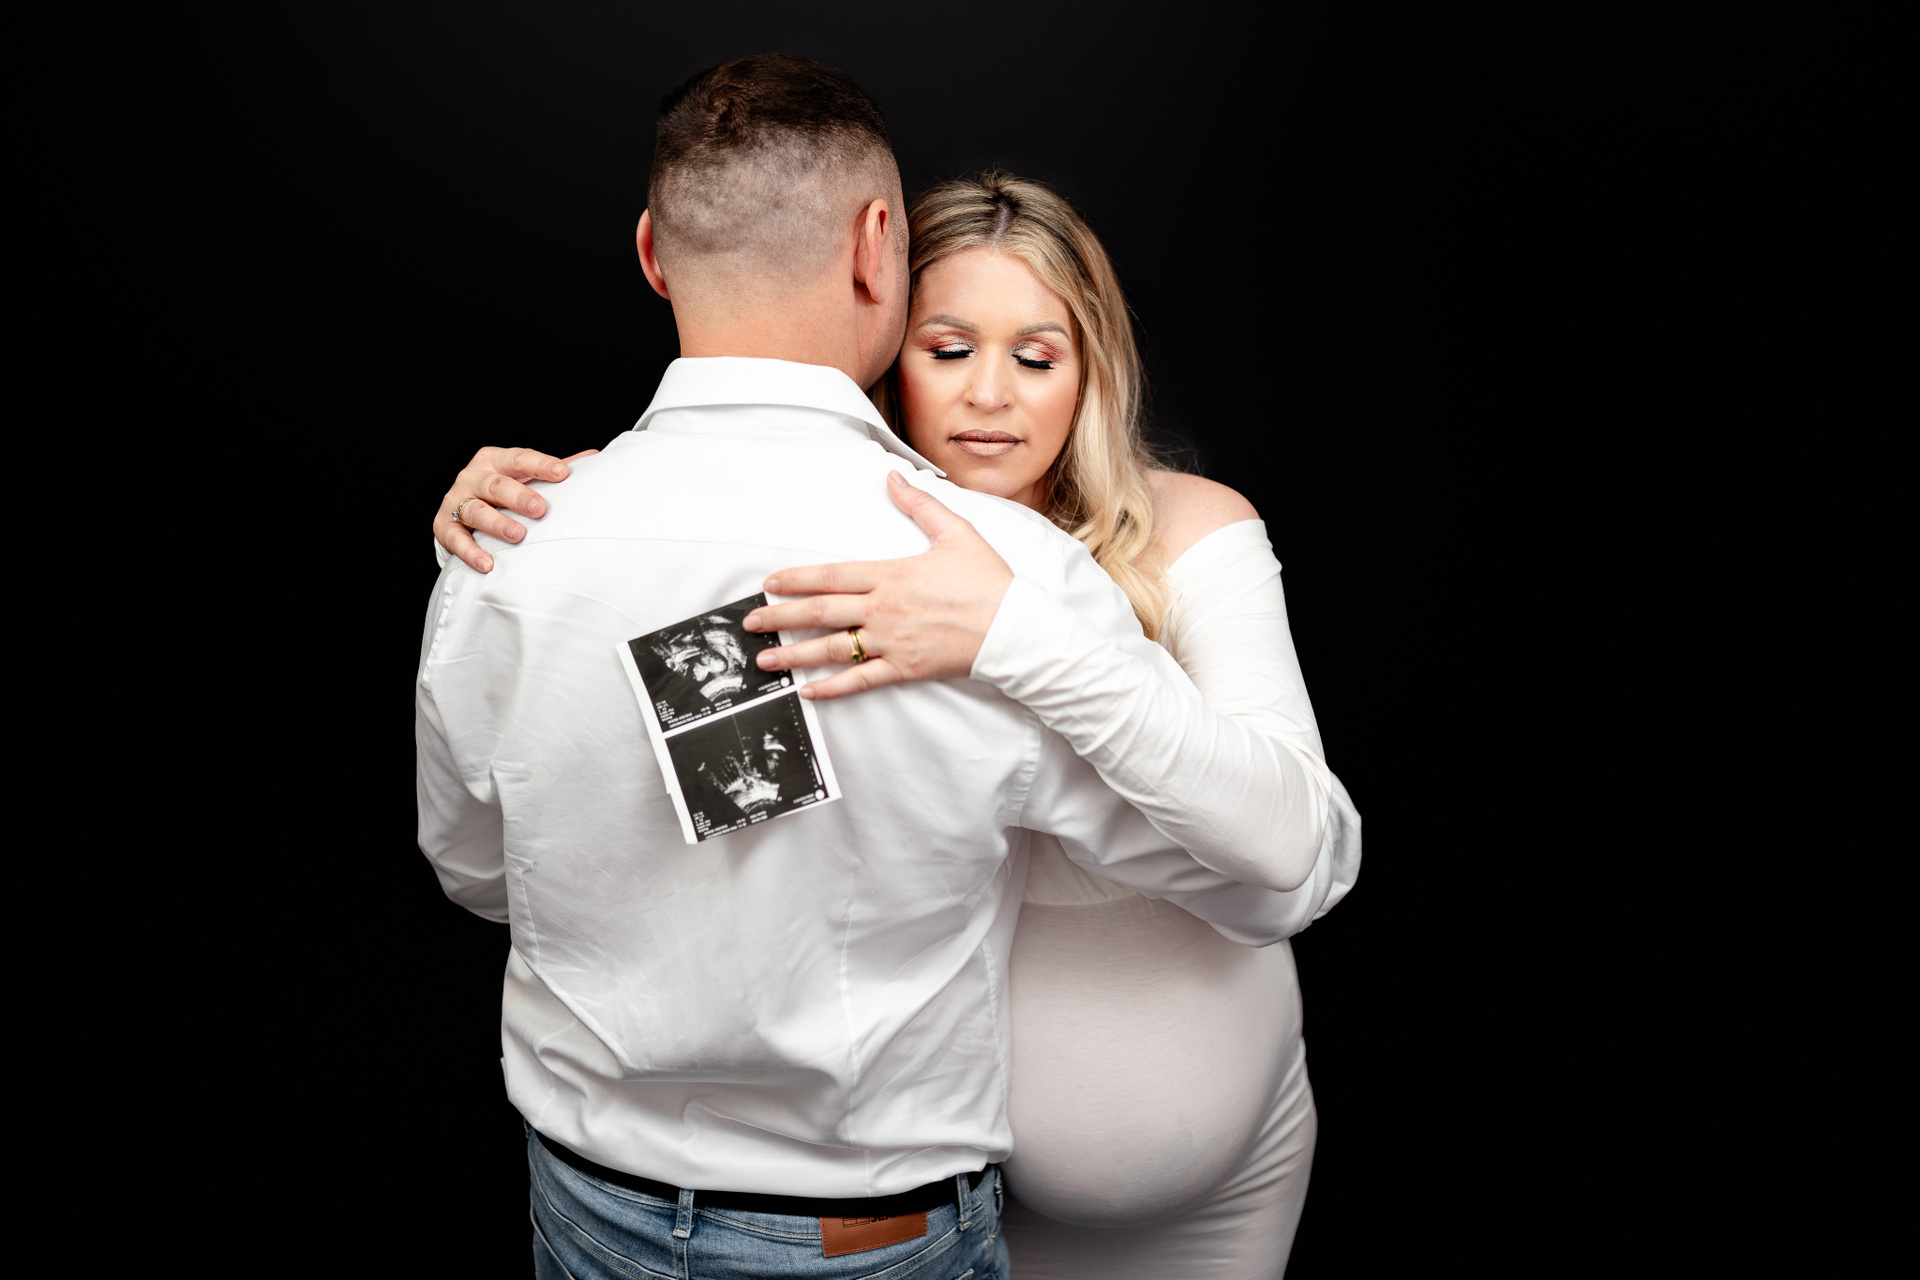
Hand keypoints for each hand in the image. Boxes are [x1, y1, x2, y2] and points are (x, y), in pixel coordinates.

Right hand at [435, 446, 597, 571]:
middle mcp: (473, 476)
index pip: (519, 459)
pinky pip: (455, 539)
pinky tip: (488, 564)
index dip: (540, 465)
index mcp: (495, 460)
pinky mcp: (444, 525)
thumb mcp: (524, 478)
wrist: (461, 513)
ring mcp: (456, 500)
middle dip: (519, 497)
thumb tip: (594, 456)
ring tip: (518, 535)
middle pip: (497, 485)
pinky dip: (471, 551)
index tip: (563, 473)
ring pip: (475, 510)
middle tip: (541, 509)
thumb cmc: (502, 493)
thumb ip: (553, 471)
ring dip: (497, 523)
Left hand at [743, 471, 1014, 700]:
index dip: (796, 579)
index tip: (770, 583)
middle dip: (780, 617)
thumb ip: (920, 504)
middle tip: (750, 622)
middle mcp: (883, 610)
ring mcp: (891, 642)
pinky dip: (831, 687)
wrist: (1015, 628)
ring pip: (831, 649)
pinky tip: (807, 690)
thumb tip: (892, 477)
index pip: (831, 575)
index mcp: (891, 575)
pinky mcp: (904, 668)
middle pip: (820, 612)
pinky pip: (859, 680)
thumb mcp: (956, 532)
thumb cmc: (988, 581)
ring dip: (794, 654)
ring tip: (765, 660)